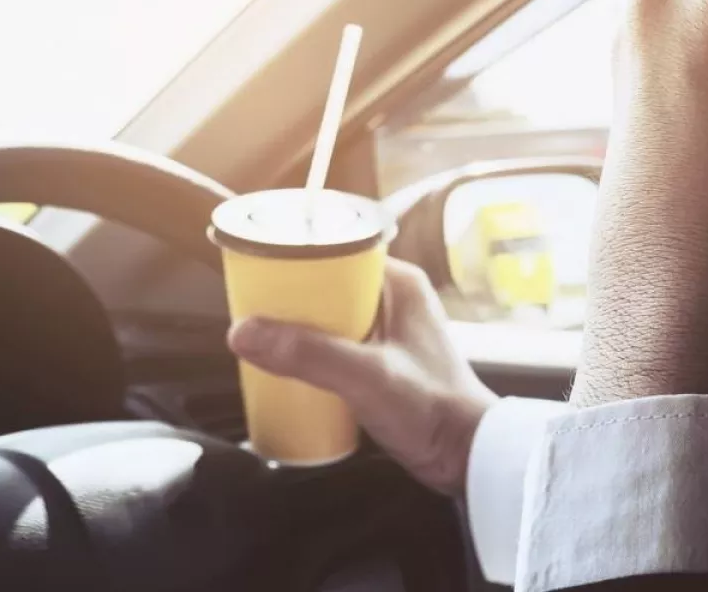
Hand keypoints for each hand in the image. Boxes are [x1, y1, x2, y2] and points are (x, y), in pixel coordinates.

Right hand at [227, 258, 495, 495]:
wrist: (465, 455)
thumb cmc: (429, 407)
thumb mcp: (366, 376)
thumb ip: (309, 354)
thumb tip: (242, 332)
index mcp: (398, 282)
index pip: (335, 252)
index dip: (292, 260)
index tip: (251, 275)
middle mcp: (394, 298)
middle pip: (325, 287)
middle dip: (286, 302)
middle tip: (246, 317)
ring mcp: (389, 331)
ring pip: (327, 319)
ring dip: (295, 331)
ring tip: (255, 343)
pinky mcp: (382, 362)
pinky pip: (335, 346)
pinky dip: (310, 354)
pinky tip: (284, 369)